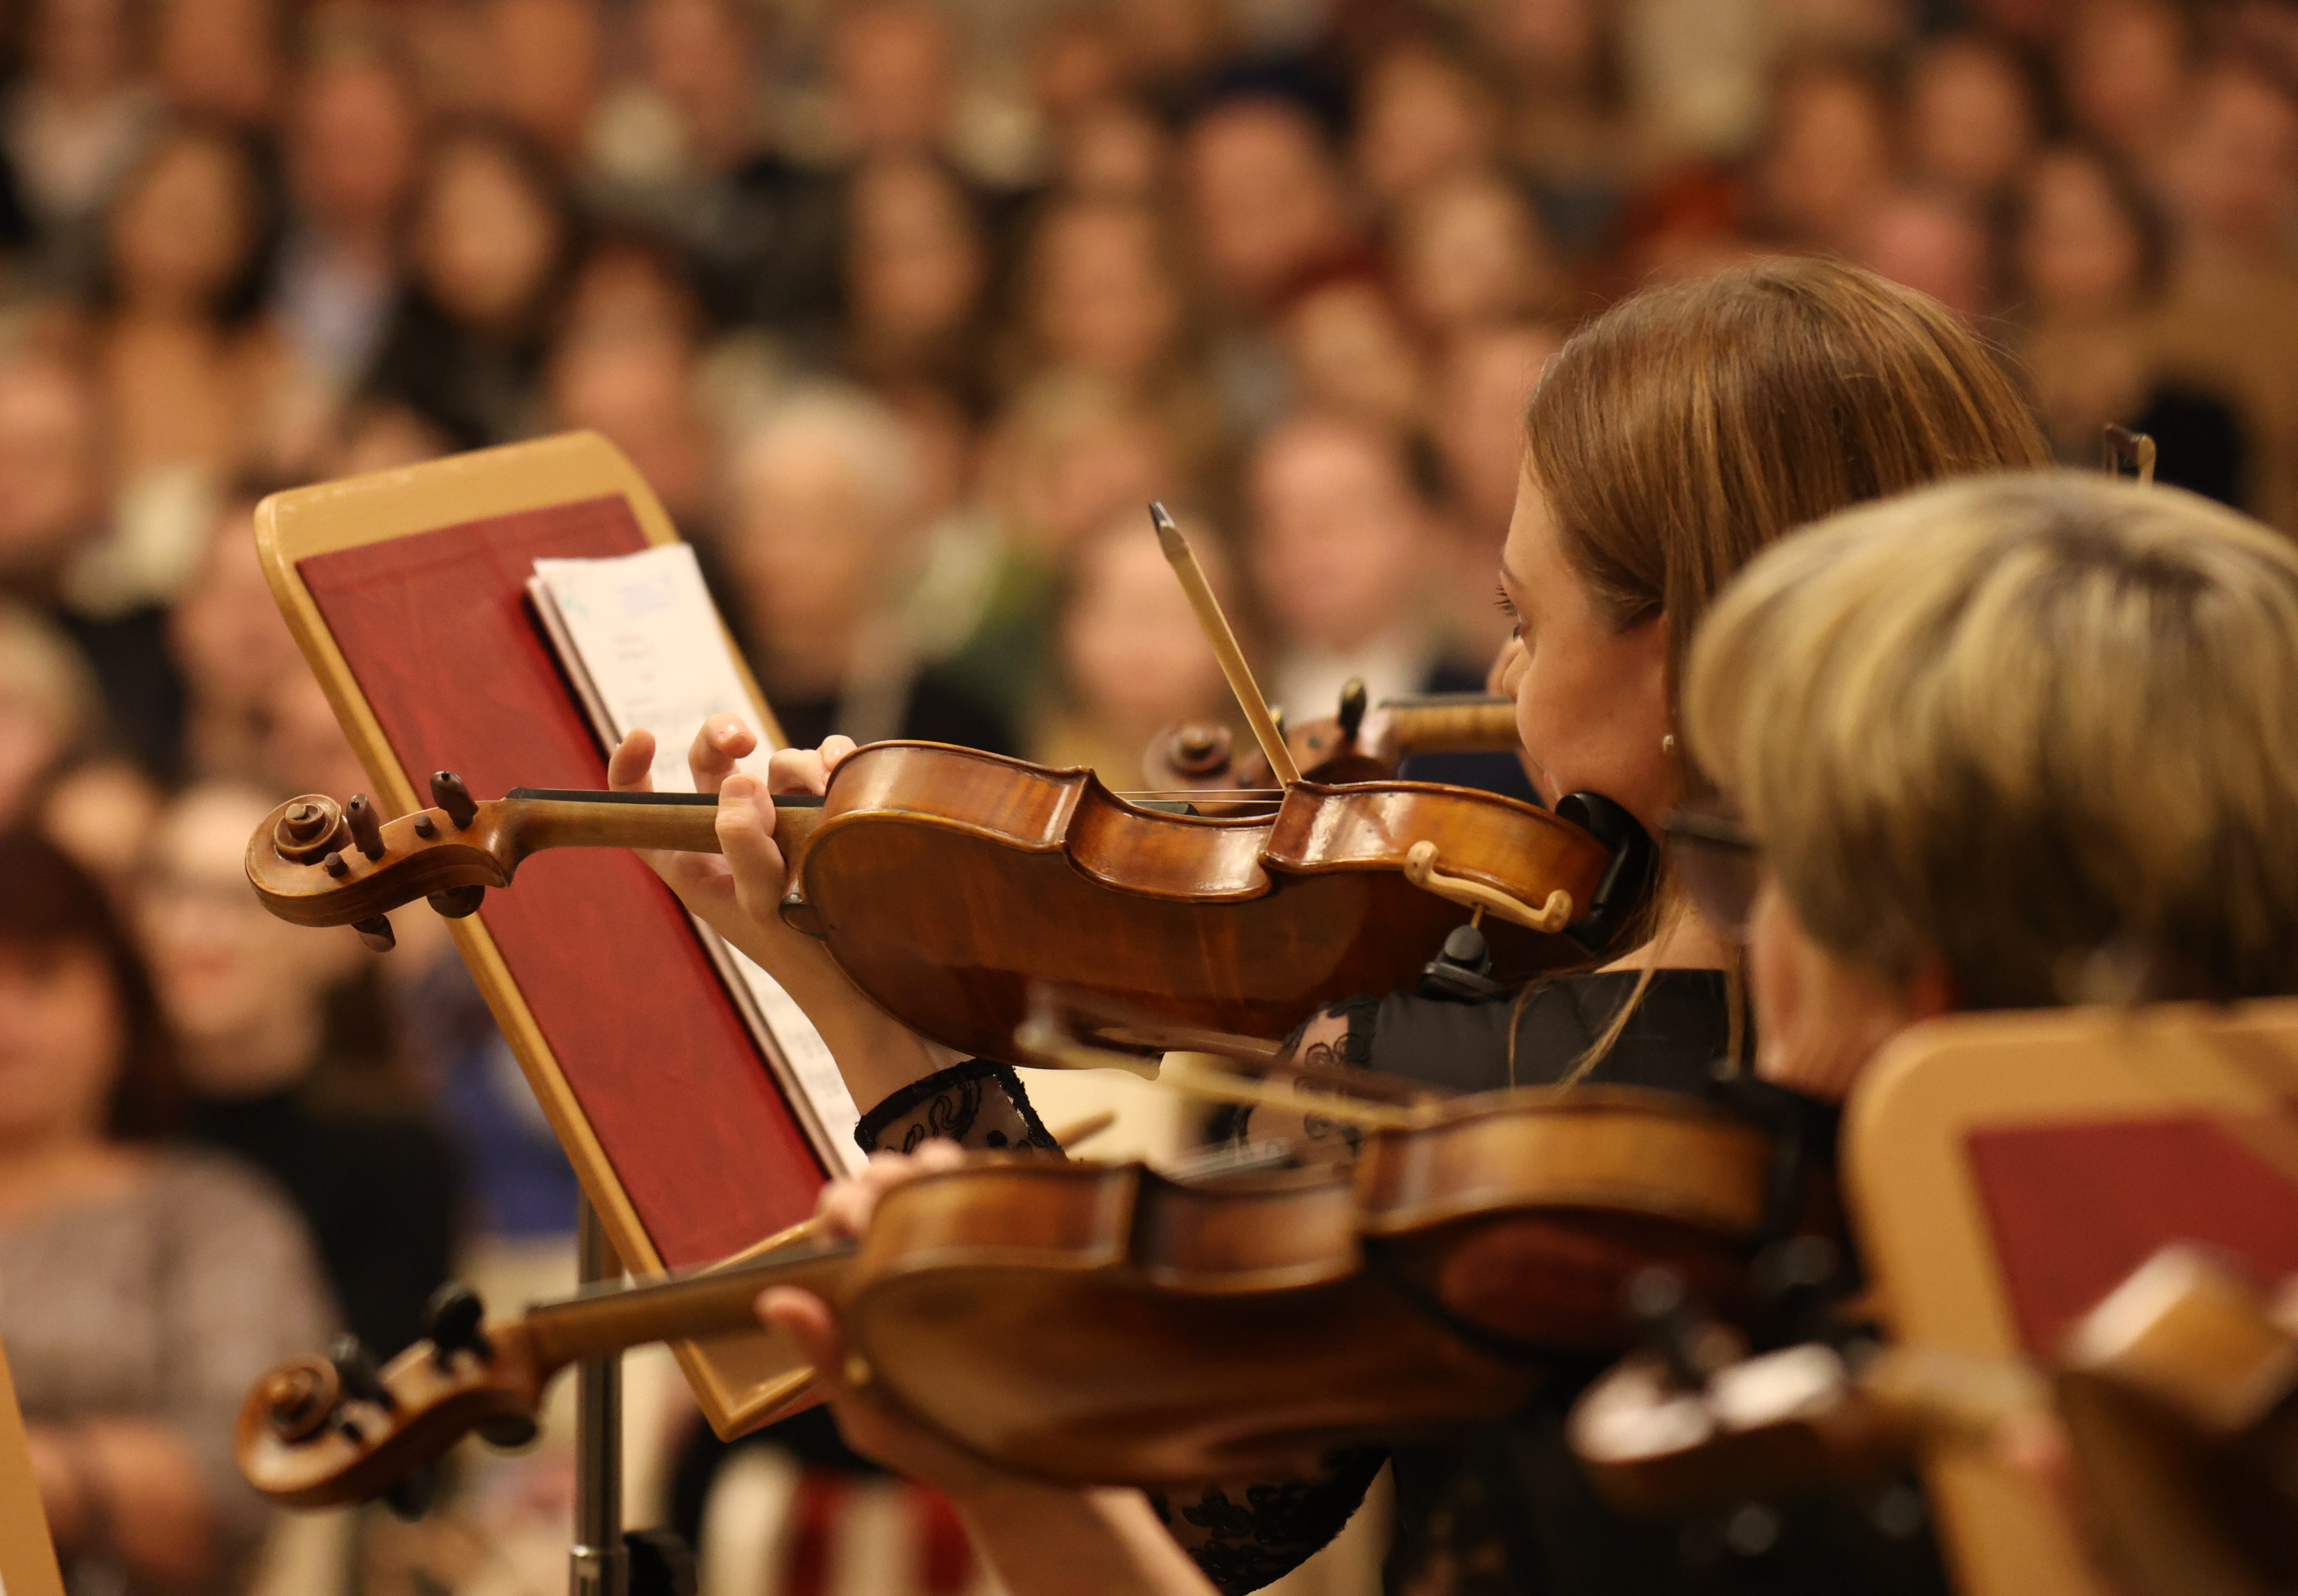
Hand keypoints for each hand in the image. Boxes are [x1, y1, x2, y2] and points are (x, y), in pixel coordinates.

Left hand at [605, 717, 855, 971]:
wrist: (866, 987)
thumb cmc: (803, 957)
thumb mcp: (762, 907)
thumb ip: (743, 845)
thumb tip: (739, 781)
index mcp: (694, 862)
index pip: (643, 808)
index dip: (630, 768)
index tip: (646, 735)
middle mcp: (733, 837)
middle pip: (710, 764)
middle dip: (723, 738)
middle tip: (744, 740)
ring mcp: (782, 825)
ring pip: (775, 764)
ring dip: (799, 763)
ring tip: (824, 786)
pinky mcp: (825, 820)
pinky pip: (822, 770)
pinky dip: (833, 760)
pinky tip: (842, 768)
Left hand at [757, 1142, 1019, 1491]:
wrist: (1016, 1468)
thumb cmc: (930, 1444)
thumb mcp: (867, 1410)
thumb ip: (820, 1358)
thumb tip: (773, 1299)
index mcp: (865, 1287)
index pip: (840, 1215)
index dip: (842, 1202)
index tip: (852, 1222)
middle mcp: (910, 1257)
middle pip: (886, 1181)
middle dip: (882, 1177)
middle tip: (888, 1207)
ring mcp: (962, 1247)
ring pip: (937, 1171)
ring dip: (930, 1165)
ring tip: (938, 1184)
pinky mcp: (1013, 1246)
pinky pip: (993, 1189)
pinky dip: (982, 1174)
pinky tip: (982, 1193)